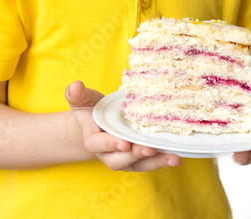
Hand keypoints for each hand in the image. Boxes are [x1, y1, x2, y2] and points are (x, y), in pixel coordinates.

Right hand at [65, 81, 180, 171]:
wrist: (97, 125)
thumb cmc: (90, 110)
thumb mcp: (83, 100)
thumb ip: (77, 95)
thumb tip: (75, 86)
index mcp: (92, 139)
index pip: (98, 144)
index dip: (110, 144)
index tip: (123, 143)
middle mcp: (107, 153)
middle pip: (119, 160)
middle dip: (135, 155)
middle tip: (149, 149)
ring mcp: (123, 158)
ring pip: (137, 165)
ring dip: (154, 163)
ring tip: (171, 158)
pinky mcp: (137, 160)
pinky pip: (148, 164)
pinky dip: (162, 162)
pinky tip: (175, 158)